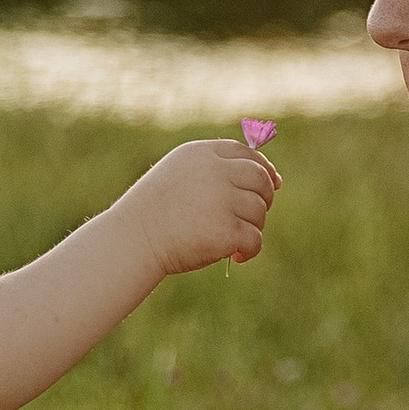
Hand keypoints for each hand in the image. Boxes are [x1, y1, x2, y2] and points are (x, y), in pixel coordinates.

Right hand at [122, 138, 280, 277]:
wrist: (133, 240)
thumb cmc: (156, 212)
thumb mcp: (181, 176)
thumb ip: (219, 171)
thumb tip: (275, 179)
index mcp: (201, 154)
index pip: (246, 153)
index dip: (263, 168)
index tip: (271, 184)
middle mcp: (215, 172)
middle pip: (260, 179)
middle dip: (264, 198)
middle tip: (250, 217)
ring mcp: (222, 200)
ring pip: (259, 211)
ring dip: (252, 226)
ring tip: (231, 237)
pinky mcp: (226, 230)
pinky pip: (255, 239)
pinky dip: (249, 250)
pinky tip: (235, 256)